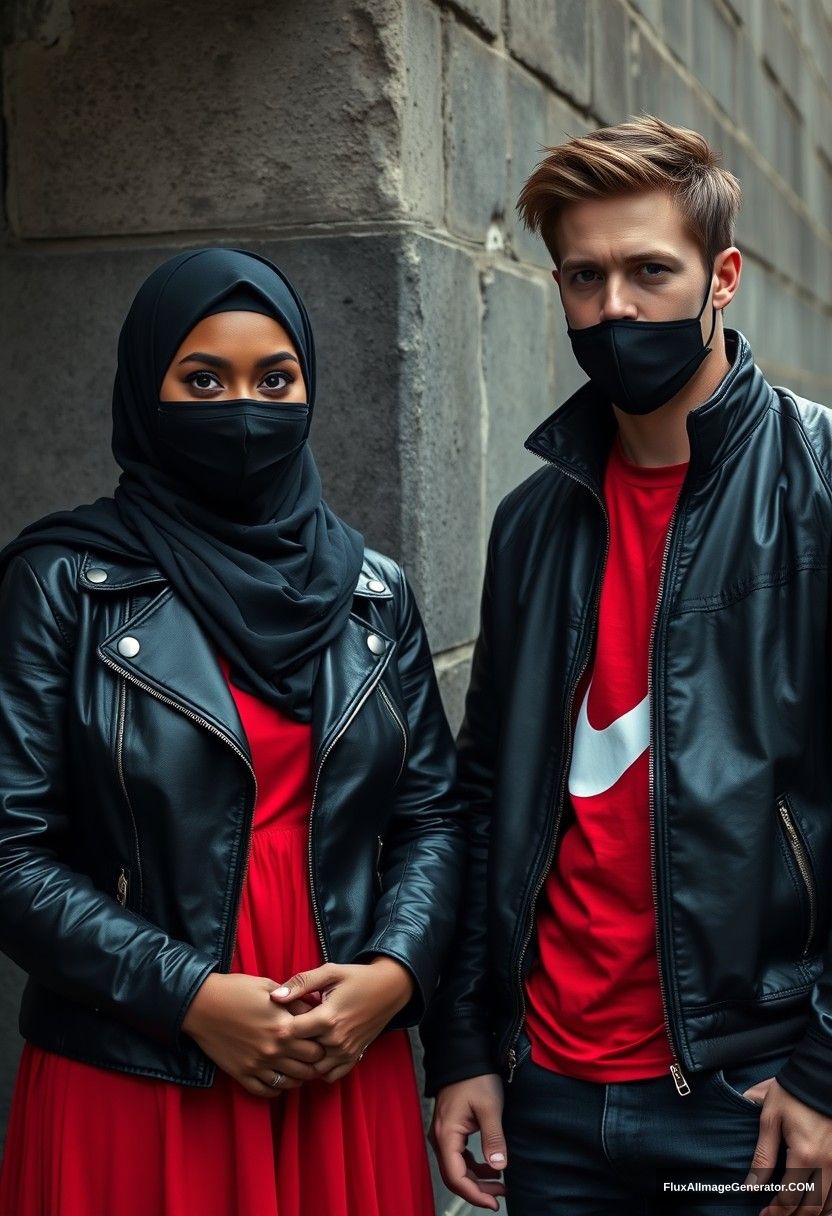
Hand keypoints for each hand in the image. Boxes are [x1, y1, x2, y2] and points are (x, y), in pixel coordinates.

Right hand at [182, 972, 325, 1097]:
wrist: (202, 1004)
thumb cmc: (236, 990)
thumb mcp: (270, 987)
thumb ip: (295, 1001)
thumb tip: (316, 1009)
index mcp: (284, 1027)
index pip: (318, 1047)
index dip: (323, 1044)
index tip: (322, 1039)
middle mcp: (274, 1050)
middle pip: (309, 1068)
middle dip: (314, 1062)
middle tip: (313, 1054)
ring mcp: (258, 1065)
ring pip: (291, 1083)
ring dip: (299, 1076)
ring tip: (298, 1066)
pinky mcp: (242, 1074)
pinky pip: (266, 1091)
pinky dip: (276, 1088)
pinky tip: (279, 1077)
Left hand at [269, 958, 414, 1082]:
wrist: (390, 988)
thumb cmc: (357, 977)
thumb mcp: (329, 972)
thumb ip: (301, 983)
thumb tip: (275, 997)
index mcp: (327, 1018)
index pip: (290, 1033)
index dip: (282, 1024)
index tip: (282, 1015)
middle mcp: (336, 1040)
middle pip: (299, 1052)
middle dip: (291, 1043)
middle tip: (290, 1028)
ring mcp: (346, 1052)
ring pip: (312, 1068)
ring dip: (304, 1058)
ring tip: (303, 1040)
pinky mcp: (354, 1057)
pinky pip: (330, 1075)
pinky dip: (320, 1068)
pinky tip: (317, 1052)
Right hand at [430, 1075, 506, 1210]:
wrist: (465, 1055)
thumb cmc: (476, 1078)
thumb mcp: (490, 1108)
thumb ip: (493, 1138)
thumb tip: (498, 1167)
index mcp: (446, 1135)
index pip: (456, 1177)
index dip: (474, 1195)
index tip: (494, 1203)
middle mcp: (440, 1137)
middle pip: (454, 1176)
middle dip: (477, 1190)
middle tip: (501, 1196)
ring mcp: (443, 1134)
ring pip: (456, 1168)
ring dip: (477, 1179)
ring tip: (500, 1184)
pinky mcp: (449, 1130)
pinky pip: (458, 1157)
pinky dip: (473, 1166)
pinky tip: (490, 1167)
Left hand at [744, 1080, 831, 1213]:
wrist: (821, 1075)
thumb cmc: (792, 1093)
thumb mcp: (770, 1118)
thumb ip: (762, 1155)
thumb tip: (751, 1186)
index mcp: (805, 1155)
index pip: (789, 1199)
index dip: (775, 1213)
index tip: (763, 1215)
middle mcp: (828, 1165)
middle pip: (812, 1209)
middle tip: (774, 1215)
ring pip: (829, 1207)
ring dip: (811, 1214)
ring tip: (792, 1211)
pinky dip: (828, 1207)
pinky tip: (814, 1205)